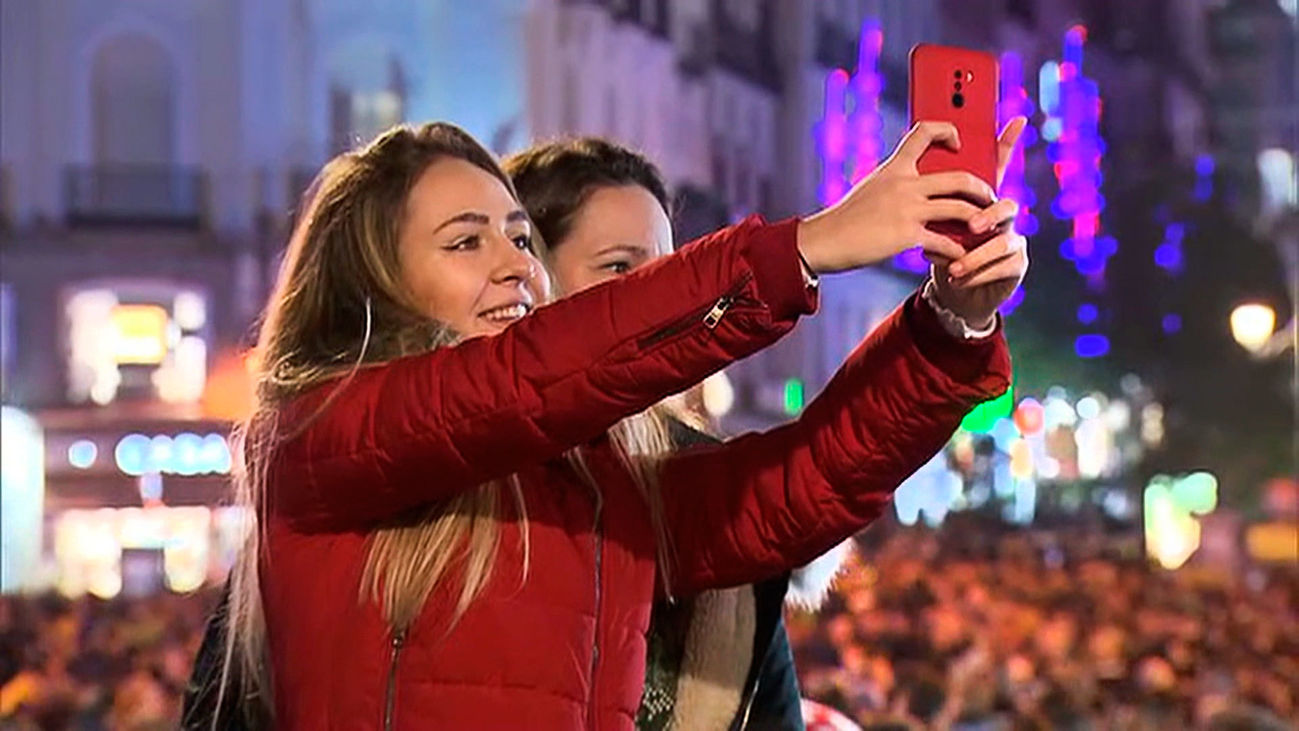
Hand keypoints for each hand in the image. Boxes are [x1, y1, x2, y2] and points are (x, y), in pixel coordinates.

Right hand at [797, 121, 996, 273]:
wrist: (825, 240)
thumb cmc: (847, 218)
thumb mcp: (871, 187)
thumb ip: (894, 181)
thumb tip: (914, 181)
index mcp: (894, 167)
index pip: (924, 132)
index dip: (947, 130)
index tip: (958, 140)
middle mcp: (904, 183)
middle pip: (959, 176)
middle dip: (982, 187)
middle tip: (989, 196)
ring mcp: (907, 209)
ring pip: (960, 207)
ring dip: (980, 218)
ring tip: (985, 227)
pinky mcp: (907, 235)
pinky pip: (945, 241)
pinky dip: (958, 250)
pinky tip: (962, 256)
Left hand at [928, 117, 1029, 327]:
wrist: (949, 289)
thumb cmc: (938, 247)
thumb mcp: (927, 220)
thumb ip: (927, 197)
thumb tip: (912, 166)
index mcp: (979, 198)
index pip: (996, 167)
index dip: (1008, 144)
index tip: (1016, 120)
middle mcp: (1001, 215)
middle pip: (1006, 205)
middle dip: (989, 215)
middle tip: (972, 226)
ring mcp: (1012, 239)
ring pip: (1004, 241)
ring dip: (978, 255)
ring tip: (954, 267)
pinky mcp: (1014, 266)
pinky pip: (1004, 267)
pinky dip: (978, 274)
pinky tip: (958, 278)